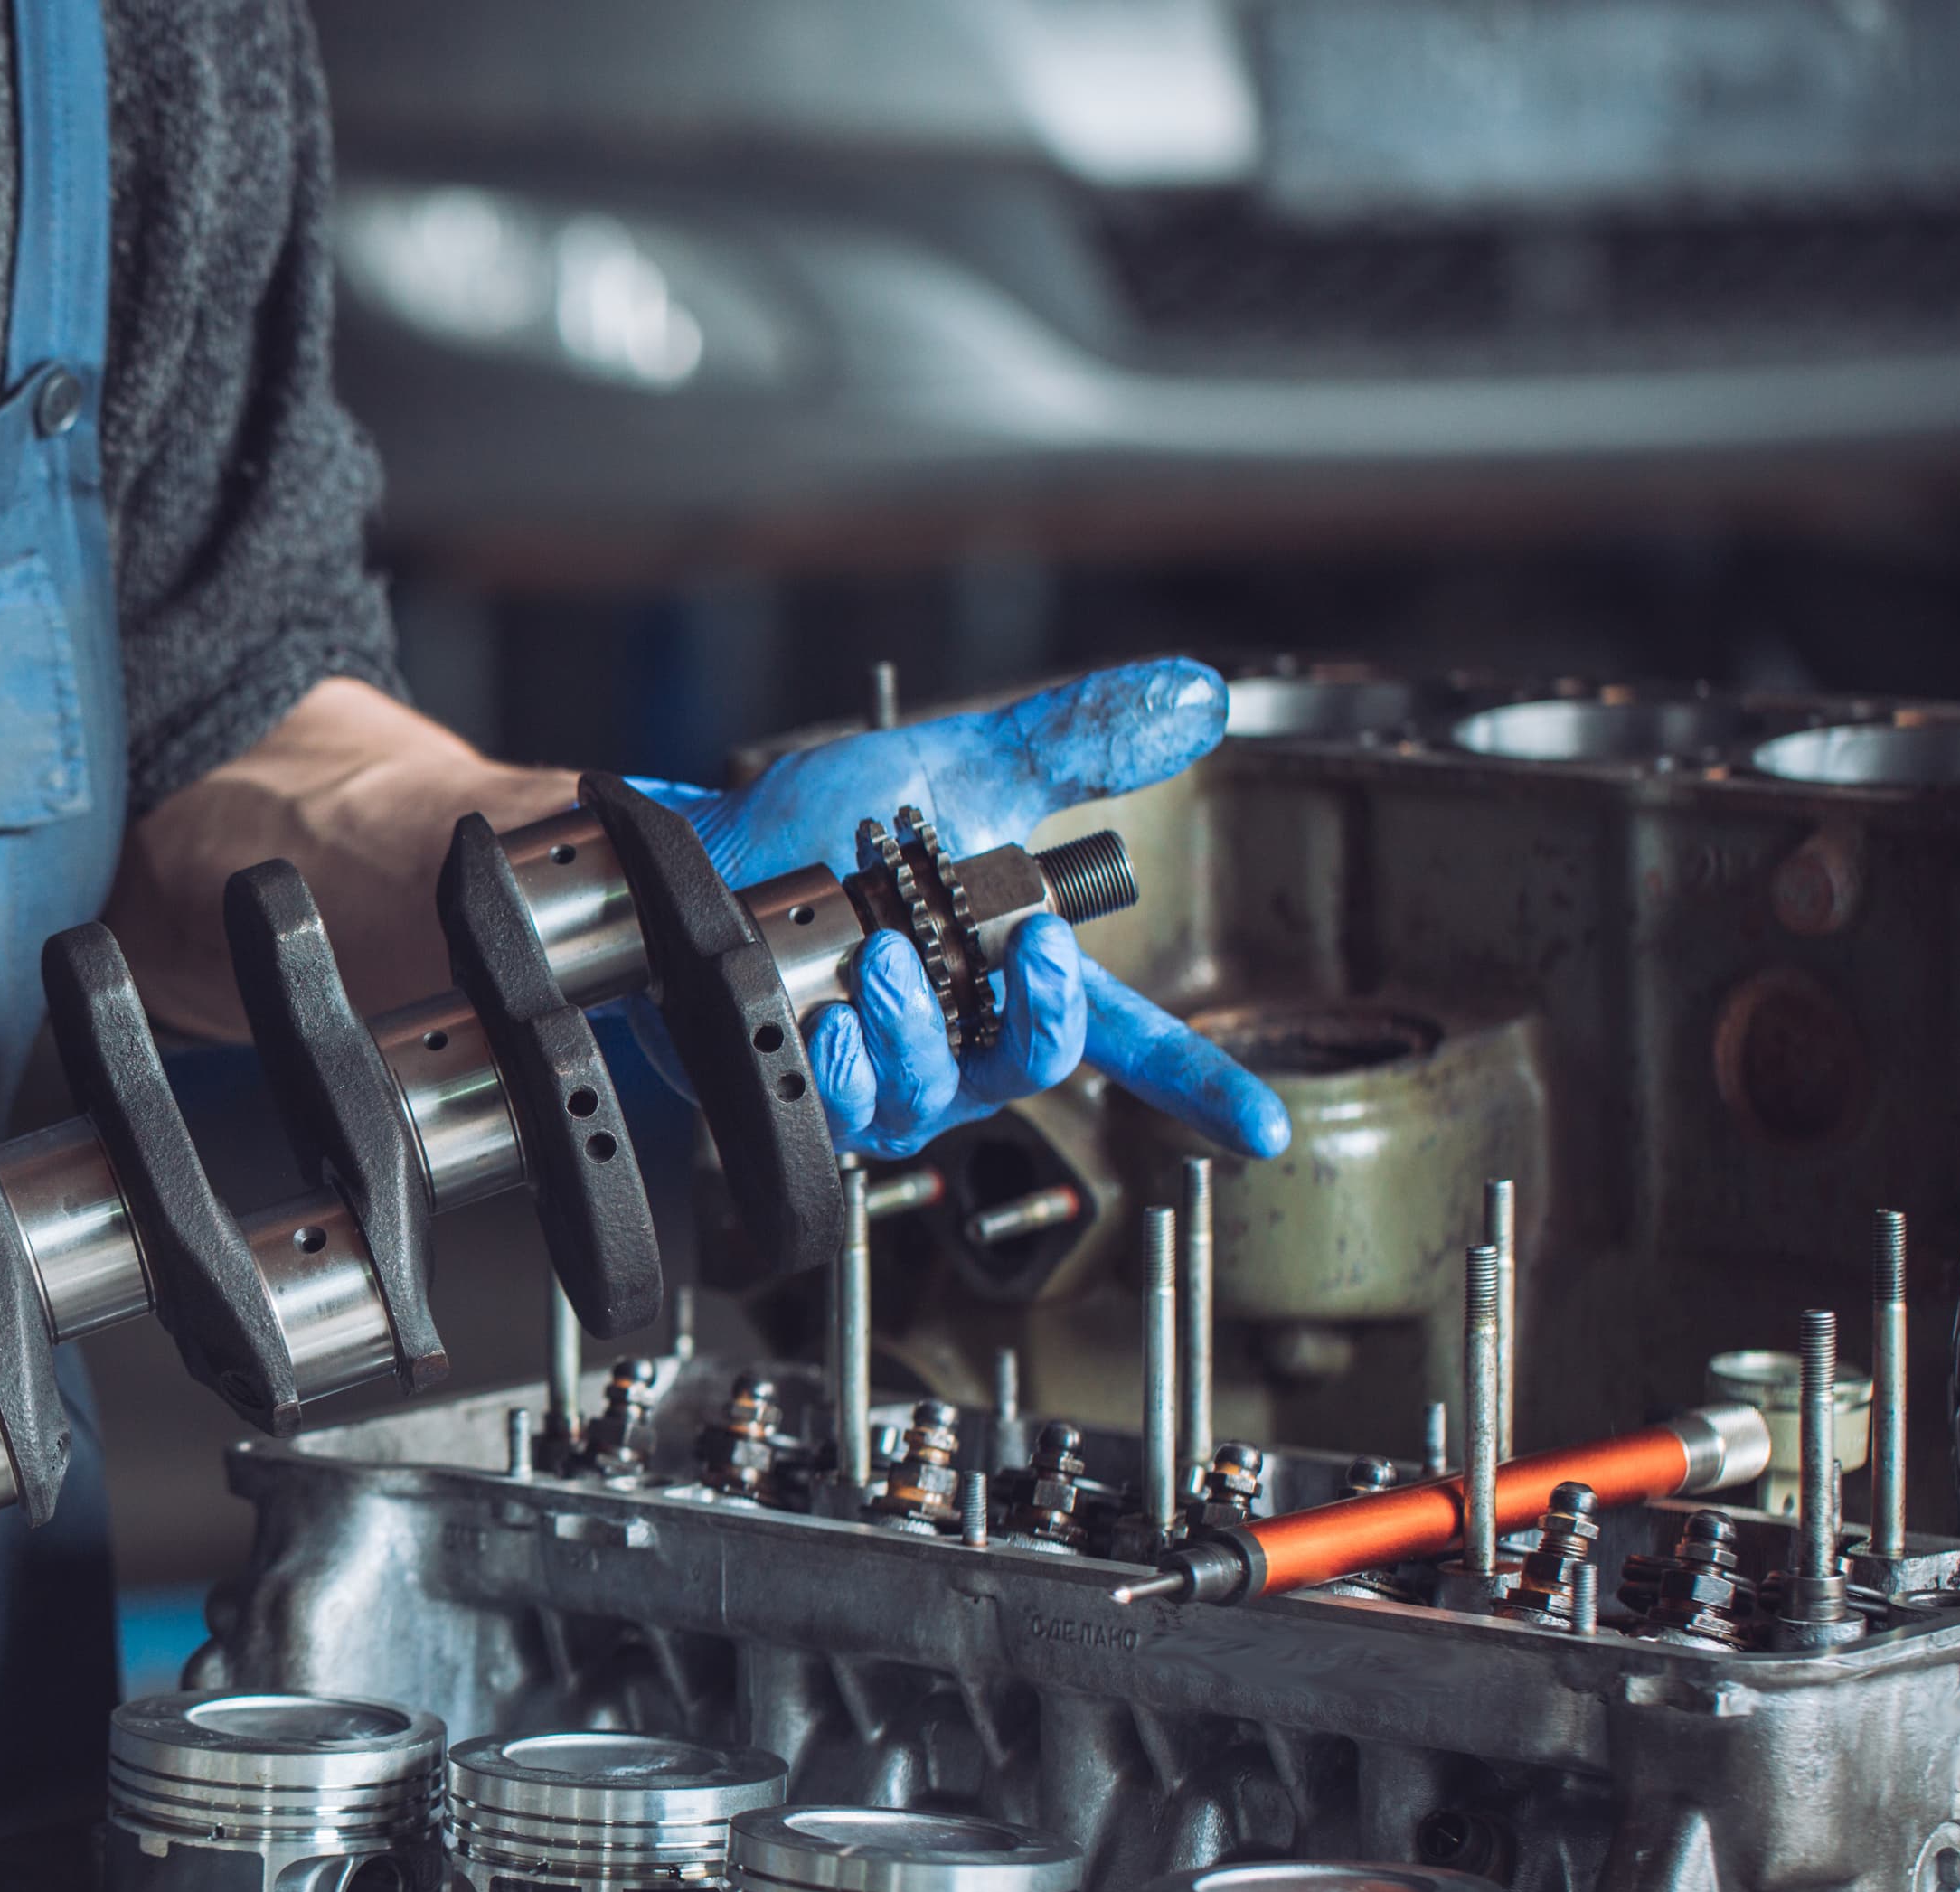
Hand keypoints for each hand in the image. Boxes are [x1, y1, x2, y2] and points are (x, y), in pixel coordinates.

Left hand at [633, 658, 1289, 1161]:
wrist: (697, 853)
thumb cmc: (821, 824)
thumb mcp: (956, 768)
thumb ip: (1074, 744)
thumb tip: (1198, 697)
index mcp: (1011, 975)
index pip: (1127, 1040)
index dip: (1199, 1085)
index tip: (1262, 1126)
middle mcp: (959, 1042)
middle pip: (1039, 1065)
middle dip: (1038, 1010)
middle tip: (1026, 944)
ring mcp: (885, 1078)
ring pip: (932, 1091)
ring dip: (916, 1024)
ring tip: (884, 956)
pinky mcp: (807, 1096)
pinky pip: (840, 1110)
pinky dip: (839, 1061)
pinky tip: (823, 1014)